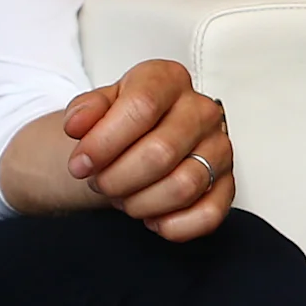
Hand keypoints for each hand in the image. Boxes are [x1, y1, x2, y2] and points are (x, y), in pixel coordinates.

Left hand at [59, 60, 233, 240]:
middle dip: (118, 178)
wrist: (142, 140)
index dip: (105, 142)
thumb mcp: (97, 107)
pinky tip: (152, 217)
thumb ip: (85, 110)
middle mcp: (202, 111)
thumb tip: (78, 124)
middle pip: (161, 152)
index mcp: (169, 80)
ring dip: (141, 203)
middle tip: (101, 183)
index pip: (142, 107)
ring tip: (124, 197)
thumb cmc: (123, 123)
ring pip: (184, 186)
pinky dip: (173, 225)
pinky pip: (209, 214)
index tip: (81, 163)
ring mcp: (220, 148)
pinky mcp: (227, 185)